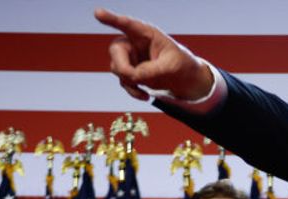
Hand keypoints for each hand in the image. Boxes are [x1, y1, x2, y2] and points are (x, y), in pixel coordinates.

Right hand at [95, 8, 213, 101]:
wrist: (188, 82)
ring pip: (117, 68)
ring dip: (129, 81)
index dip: (111, 19)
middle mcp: (136, 43)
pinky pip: (123, 81)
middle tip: (133, 77)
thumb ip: (153, 70)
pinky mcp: (132, 73)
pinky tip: (145, 96)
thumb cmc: (183, 66)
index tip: (98, 13)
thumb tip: (134, 76)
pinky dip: (132, 90)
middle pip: (116, 50)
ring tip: (145, 91)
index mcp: (147, 34)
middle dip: (121, 66)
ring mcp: (132, 58)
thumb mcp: (173, 66)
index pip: (127, 24)